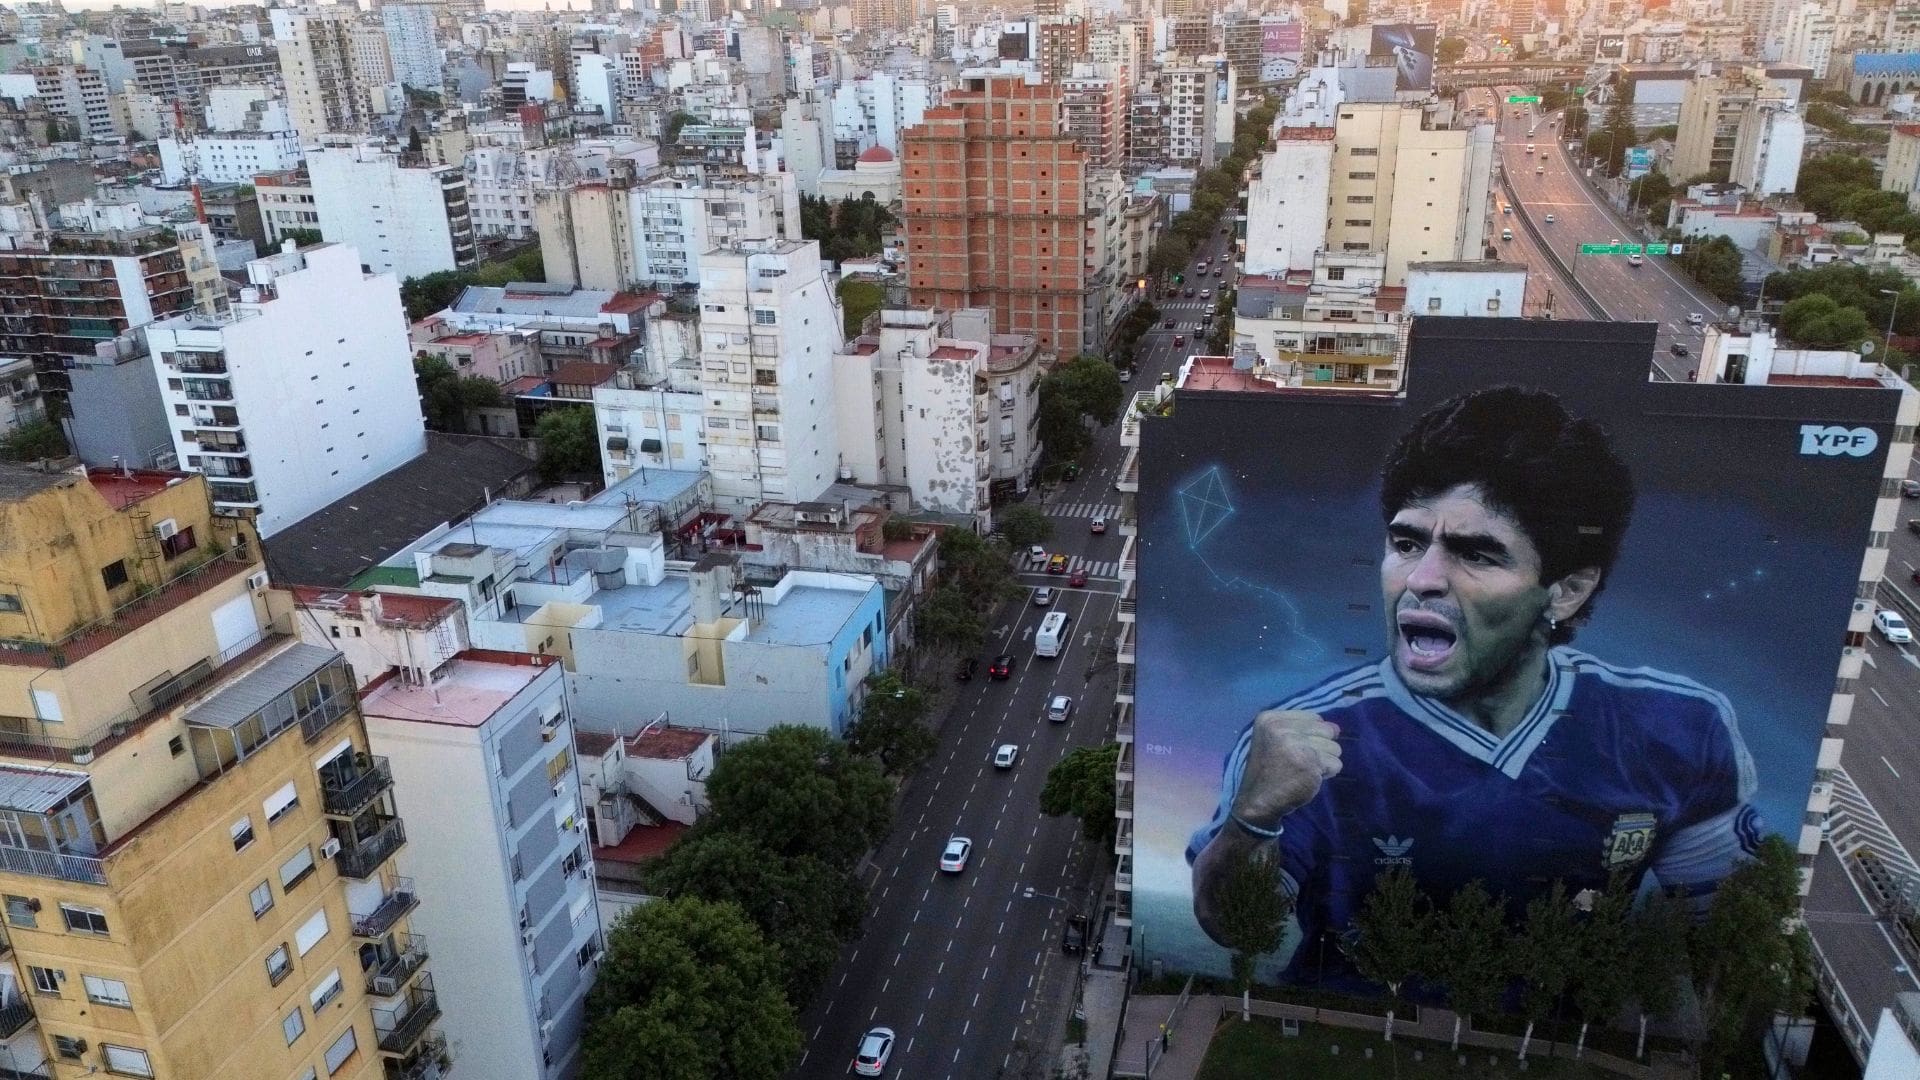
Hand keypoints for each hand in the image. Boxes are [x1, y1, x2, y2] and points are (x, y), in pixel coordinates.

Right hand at [1229, 710, 1341, 831]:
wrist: (1258, 800)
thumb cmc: (1269, 770)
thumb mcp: (1274, 739)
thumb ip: (1302, 729)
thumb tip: (1336, 728)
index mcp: (1270, 719)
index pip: (1314, 717)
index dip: (1312, 735)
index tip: (1295, 749)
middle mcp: (1282, 728)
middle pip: (1327, 730)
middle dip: (1321, 747)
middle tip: (1301, 761)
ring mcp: (1296, 744)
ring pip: (1334, 747)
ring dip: (1324, 762)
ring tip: (1304, 770)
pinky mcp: (1309, 762)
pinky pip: (1336, 764)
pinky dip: (1326, 774)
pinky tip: (1308, 778)